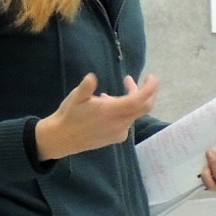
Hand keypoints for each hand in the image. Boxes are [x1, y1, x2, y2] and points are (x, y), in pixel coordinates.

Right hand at [35, 73, 159, 160]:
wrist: (62, 138)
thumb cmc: (69, 115)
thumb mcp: (75, 98)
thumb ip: (86, 87)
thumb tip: (92, 77)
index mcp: (111, 111)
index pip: (139, 99)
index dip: (149, 88)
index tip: (152, 77)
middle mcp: (120, 123)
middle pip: (145, 107)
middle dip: (148, 92)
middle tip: (141, 80)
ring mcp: (120, 132)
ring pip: (135, 113)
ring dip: (130, 101)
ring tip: (106, 95)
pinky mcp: (117, 138)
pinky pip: (127, 122)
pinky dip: (124, 111)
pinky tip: (107, 107)